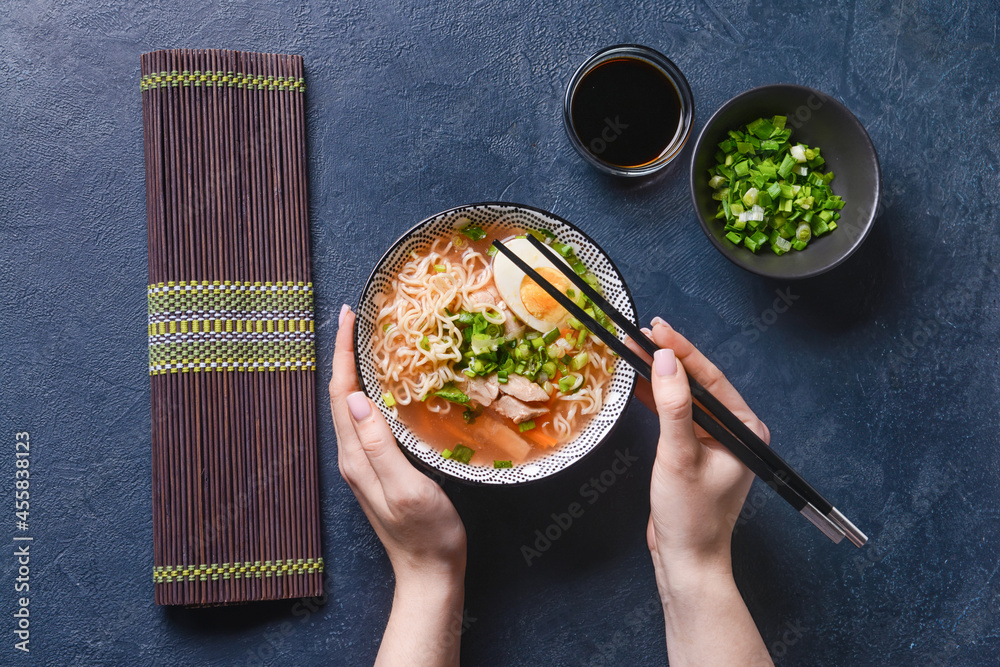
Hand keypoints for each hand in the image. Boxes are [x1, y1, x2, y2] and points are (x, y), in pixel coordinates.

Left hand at [330, 304, 466, 665]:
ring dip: (354, 371)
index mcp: (355, 456)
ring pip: (351, 405)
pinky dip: (369, 392)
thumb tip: (356, 398)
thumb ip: (379, 445)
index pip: (342, 393)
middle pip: (340, 394)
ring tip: (365, 340)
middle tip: (355, 317)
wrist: (429, 573)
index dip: (344, 352)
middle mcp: (352, 457)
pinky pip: (366, 420)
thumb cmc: (427, 534)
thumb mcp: (406, 488)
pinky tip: (383, 386)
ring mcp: (363, 464)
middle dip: (344, 353)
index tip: (348, 316)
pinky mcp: (378, 469)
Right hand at [628, 318, 772, 665]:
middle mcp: (733, 431)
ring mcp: (713, 441)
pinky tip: (637, 381)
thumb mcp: (679, 456)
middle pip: (697, 383)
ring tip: (632, 349)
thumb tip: (665, 360)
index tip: (657, 329)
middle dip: (668, 357)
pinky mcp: (693, 450)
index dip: (682, 351)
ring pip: (683, 396)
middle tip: (639, 333)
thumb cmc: (690, 515)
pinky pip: (674, 414)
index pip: (711, 378)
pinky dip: (656, 398)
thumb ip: (674, 406)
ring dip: (659, 375)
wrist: (685, 558)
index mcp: (744, 429)